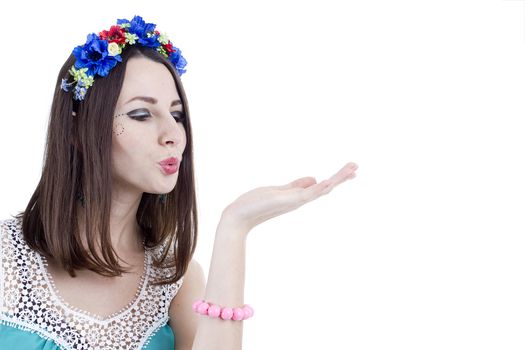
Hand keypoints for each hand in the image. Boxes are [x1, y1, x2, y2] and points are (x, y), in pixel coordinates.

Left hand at [221, 162, 357, 232]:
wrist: (240, 216)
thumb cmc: (256, 204)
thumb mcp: (279, 190)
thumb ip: (296, 185)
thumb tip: (314, 179)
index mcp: (299, 195)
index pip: (322, 186)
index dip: (337, 178)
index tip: (352, 170)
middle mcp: (300, 199)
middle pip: (326, 188)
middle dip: (341, 177)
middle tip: (357, 166)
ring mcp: (296, 201)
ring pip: (321, 189)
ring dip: (336, 179)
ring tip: (351, 169)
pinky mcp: (288, 201)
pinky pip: (308, 194)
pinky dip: (319, 188)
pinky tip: (329, 181)